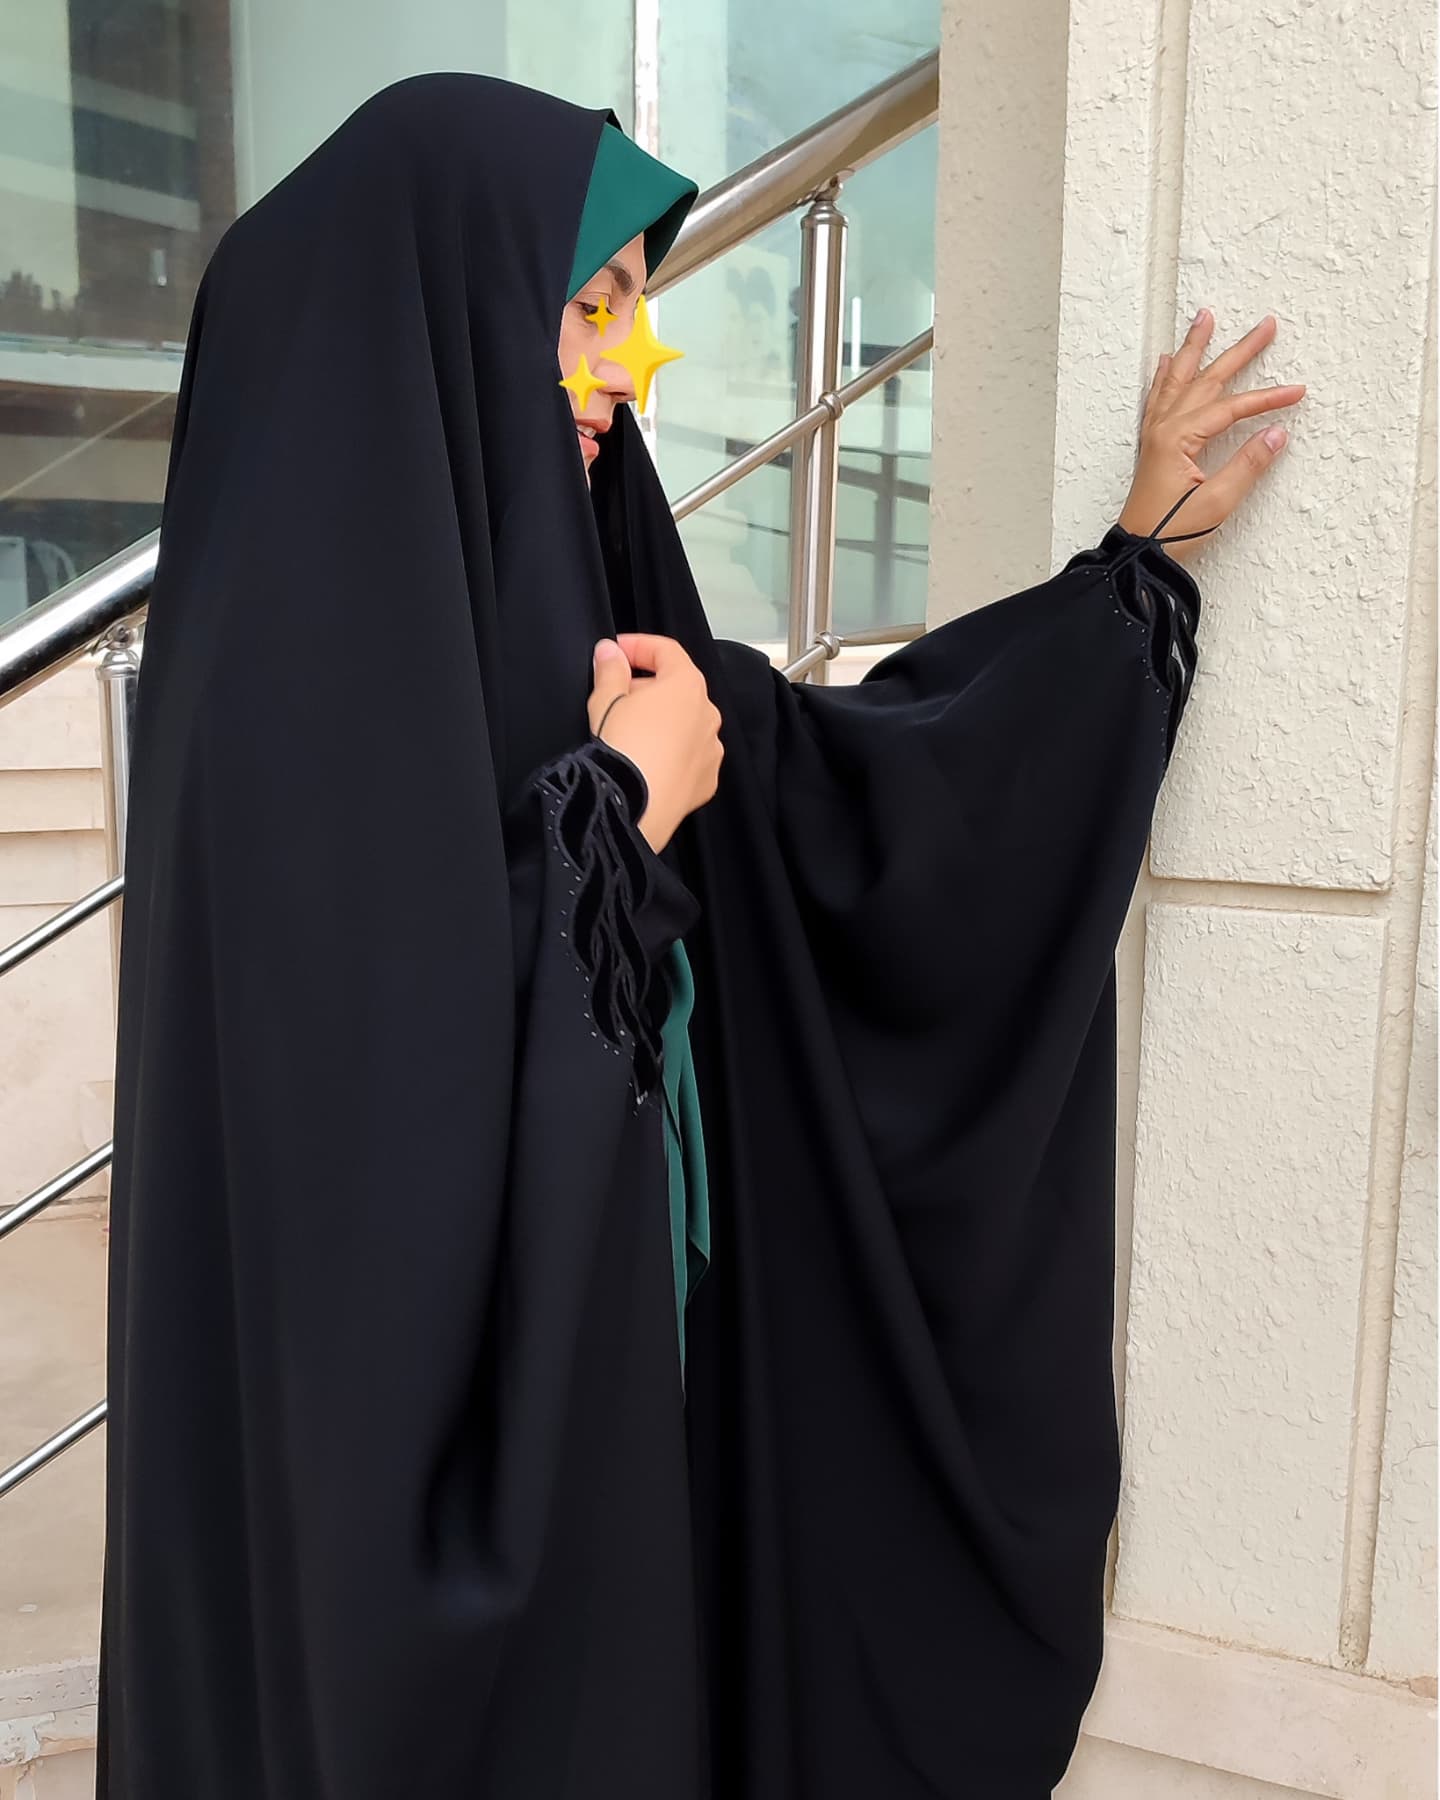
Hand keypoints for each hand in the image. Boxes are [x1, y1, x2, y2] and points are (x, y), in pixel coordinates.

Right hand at [587, 635, 723, 852]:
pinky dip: (671, 752)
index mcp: (687, 686)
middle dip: (647, 687)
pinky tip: (647, 760)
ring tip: (630, 733)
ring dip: (661, 721)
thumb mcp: (605, 700)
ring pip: (685, 724)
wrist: (634, 806)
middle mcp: (708, 714)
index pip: (667, 651)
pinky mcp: (707, 779)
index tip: (617, 651)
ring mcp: (711, 748)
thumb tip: (610, 652)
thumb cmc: (623, 749)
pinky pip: (689, 756)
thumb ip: (610, 669)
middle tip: (616, 696)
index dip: (639, 646)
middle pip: (677, 688)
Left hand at [1118, 309, 1306, 562]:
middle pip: (1207, 380)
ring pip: (1177, 379)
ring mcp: (1155, 435)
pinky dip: (1164, 376)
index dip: (1267, 398)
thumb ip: (1248, 466)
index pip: (1231, 407)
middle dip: (1238, 351)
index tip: (1296, 393)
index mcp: (1178, 437)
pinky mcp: (1152, 446)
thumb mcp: (1218, 502)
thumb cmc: (1170, 532)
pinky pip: (1158, 398)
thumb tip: (1276, 434)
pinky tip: (1164, 362)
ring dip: (1193, 348)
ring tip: (1203, 318)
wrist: (1136, 553)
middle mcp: (1164, 428)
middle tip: (1265, 325)